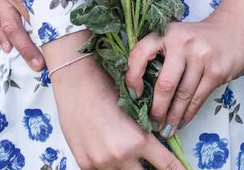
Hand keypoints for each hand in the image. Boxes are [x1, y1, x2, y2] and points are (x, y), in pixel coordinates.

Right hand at [48, 51, 184, 169]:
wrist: (77, 82)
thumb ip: (145, 132)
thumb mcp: (135, 109)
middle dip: (150, 169)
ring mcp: (101, 163)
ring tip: (125, 148)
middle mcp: (121, 156)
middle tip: (151, 161)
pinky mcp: (85, 164)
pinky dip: (109, 164)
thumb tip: (157, 143)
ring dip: (129, 166)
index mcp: (138, 140)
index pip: (166, 165)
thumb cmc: (108, 87)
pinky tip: (107, 149)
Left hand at [125, 0, 243, 134]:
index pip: (140, 53)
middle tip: (152, 123)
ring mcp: (202, 57)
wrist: (234, 28)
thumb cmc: (198, 37)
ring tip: (166, 129)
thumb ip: (161, 56)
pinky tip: (182, 121)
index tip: (134, 95)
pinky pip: (198, 98)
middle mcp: (183, 43)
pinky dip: (188, 114)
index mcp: (167, 33)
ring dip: (173, 117)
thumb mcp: (177, 37)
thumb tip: (142, 92)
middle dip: (157, 109)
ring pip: (183, 95)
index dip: (132, 76)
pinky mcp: (216, 71)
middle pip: (165, 84)